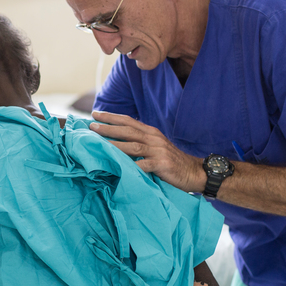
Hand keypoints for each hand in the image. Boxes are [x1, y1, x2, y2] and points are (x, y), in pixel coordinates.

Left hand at [89, 111, 206, 192]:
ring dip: (114, 144)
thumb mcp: (156, 147)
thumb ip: (141, 143)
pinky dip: (130, 165)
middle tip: (91, 126)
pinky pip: (143, 165)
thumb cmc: (171, 161)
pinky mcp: (161, 164)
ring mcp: (158, 151)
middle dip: (108, 127)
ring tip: (98, 143)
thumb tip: (118, 141)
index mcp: (151, 133)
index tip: (95, 114)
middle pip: (128, 130)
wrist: (195, 172)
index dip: (112, 116)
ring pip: (132, 145)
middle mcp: (154, 139)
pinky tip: (117, 167)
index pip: (129, 121)